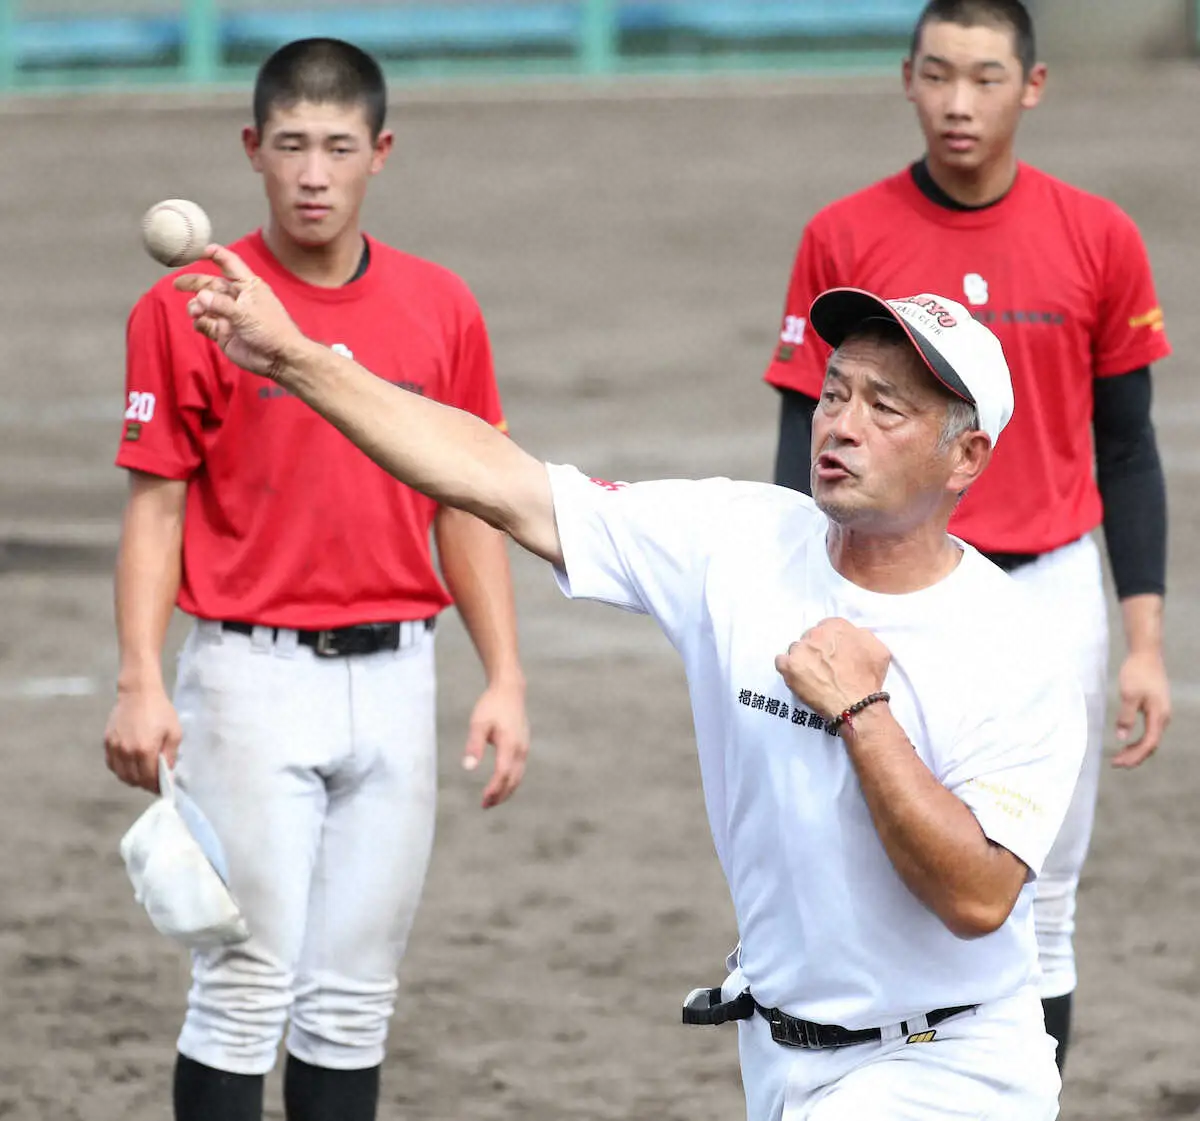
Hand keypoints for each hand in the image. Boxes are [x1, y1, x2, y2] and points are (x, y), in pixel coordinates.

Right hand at [104, 685, 181, 792]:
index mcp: (145, 750)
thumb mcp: (174, 732)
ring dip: (132, 779)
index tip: (162, 788)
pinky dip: (121, 770)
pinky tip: (130, 766)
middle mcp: (127, 752)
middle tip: (154, 782)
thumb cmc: (160, 711)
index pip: (148, 779)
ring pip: (121, 775)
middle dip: (145, 784)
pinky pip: (112, 764)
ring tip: (143, 775)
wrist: (139, 693)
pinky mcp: (107, 742)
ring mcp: (115, 747)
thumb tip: (168, 774)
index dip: (155, 786)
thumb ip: (170, 756)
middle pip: (134, 780)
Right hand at [174, 245, 305, 378]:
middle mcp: (237, 298)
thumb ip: (221, 304)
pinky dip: (199, 322)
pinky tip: (199, 323)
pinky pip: (205, 324)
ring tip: (196, 312)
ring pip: (205, 305)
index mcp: (248, 286)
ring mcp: (229, 316)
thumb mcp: (246, 313)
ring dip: (196, 306)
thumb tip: (200, 296)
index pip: (230, 263)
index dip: (215, 254)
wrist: (279, 359)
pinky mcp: (224, 333)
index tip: (198, 250)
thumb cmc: (271, 330)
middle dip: (194, 283)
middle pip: (211, 284)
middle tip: (177, 284)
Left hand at [461, 681, 529, 808]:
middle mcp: (521, 749)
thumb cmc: (491, 706)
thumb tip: (467, 767)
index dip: (494, 790)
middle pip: (513, 780)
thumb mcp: (478, 723)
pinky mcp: (523, 745)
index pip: (503, 774)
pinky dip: (511, 780)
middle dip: (500, 795)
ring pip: (518, 776)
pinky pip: (519, 769)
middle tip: (485, 806)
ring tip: (491, 800)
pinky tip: (500, 783)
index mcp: (510, 745)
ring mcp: (524, 747)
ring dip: (506, 790)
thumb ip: (473, 745)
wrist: (510, 690)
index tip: (483, 801)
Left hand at [774, 617, 890, 721]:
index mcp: (836, 626)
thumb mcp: (878, 649)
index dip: (830, 642)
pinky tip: (796, 677)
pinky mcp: (788, 666)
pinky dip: (787, 668)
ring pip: (796, 649)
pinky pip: (781, 661)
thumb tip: (853, 634)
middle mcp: (815, 633)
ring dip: (802, 659)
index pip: (827, 627)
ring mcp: (800, 649)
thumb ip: (862, 635)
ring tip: (812, 675)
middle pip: (810, 637)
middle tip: (823, 665)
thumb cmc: (868, 679)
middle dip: (815, 649)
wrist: (855, 704)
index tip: (833, 654)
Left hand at [1112, 648, 1170, 767]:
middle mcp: (1163, 717)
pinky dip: (1138, 739)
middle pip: (1151, 744)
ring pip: (1151, 738)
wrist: (1146, 655)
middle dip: (1134, 756)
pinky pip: (1149, 730)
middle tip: (1116, 763)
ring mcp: (1161, 713)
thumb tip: (1122, 736)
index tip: (1118, 762)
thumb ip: (1126, 716)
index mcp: (1159, 715)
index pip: (1149, 743)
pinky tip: (1128, 740)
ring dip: (1136, 749)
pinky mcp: (1156, 708)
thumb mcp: (1128, 695)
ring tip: (1120, 756)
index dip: (1134, 755)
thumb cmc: (1137, 672)